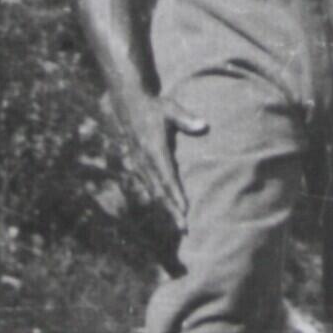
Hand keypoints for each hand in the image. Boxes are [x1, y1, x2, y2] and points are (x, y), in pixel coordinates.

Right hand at [109, 87, 206, 226]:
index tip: (184, 210)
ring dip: (165, 209)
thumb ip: (186, 118)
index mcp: (154, 149)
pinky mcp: (138, 165)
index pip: (166, 176)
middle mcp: (144, 161)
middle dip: (172, 210)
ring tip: (178, 224)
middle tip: (185, 228)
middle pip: (159, 190)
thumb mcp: (170, 108)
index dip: (175, 194)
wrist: (129, 105)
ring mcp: (139, 164)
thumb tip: (204, 125)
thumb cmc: (154, 107)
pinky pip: (148, 186)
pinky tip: (166, 210)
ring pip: (153, 191)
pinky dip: (158, 200)